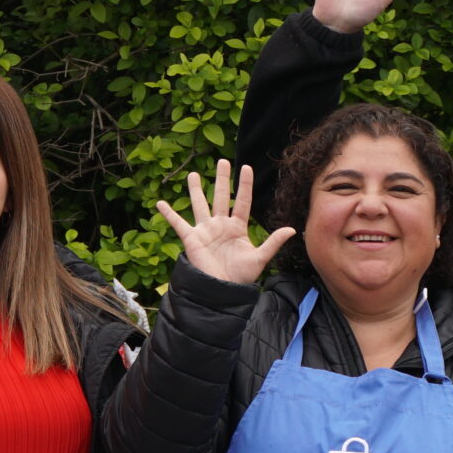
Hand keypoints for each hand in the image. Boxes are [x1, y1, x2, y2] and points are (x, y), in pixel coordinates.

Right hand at [155, 160, 295, 286]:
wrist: (222, 290)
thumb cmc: (241, 276)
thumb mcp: (260, 258)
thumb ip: (273, 242)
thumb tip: (292, 229)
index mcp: (237, 227)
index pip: (242, 201)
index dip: (244, 185)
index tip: (246, 168)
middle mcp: (221, 225)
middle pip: (221, 197)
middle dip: (222, 180)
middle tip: (222, 162)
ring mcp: (205, 230)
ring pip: (200, 205)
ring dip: (196, 190)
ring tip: (193, 174)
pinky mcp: (192, 239)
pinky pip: (178, 224)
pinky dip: (169, 214)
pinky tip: (160, 203)